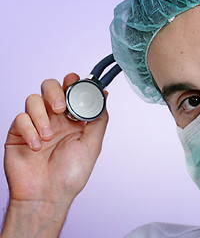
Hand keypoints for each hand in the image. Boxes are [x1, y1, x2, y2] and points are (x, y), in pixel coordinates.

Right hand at [2, 73, 108, 236]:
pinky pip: (20, 119)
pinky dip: (29, 130)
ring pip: (33, 99)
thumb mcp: (92, 144)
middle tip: (59, 109)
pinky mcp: (19, 133)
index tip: (74, 81)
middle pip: (50, 88)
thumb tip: (104, 95)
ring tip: (49, 137)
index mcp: (73, 120)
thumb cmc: (71, 174)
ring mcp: (36, 124)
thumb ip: (98, 119)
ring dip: (41, 116)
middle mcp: (55, 119)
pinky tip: (37, 147)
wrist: (47, 195)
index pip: (71, 92)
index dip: (73, 82)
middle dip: (54, 92)